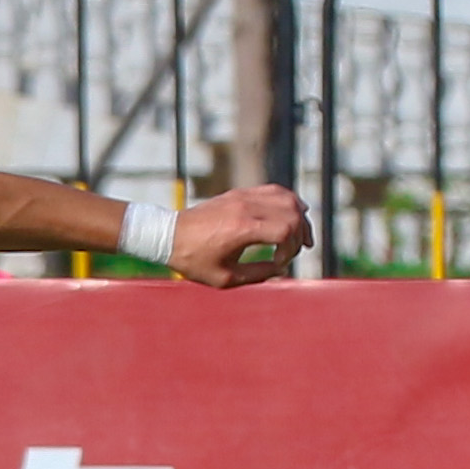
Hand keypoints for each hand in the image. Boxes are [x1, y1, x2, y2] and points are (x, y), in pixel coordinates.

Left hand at [174, 185, 309, 286]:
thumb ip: (258, 274)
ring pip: (286, 197)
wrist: (168, 236)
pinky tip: (290, 216)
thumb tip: (282, 268)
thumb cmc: (193, 260)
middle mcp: (245, 207)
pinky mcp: (239, 193)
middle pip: (292, 212)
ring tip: (301, 234)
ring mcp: (242, 196)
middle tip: (299, 250)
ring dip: (299, 215)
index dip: (291, 249)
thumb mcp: (226, 278)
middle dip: (301, 233)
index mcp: (242, 229)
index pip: (286, 230)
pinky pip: (273, 190)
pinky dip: (287, 202)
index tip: (278, 262)